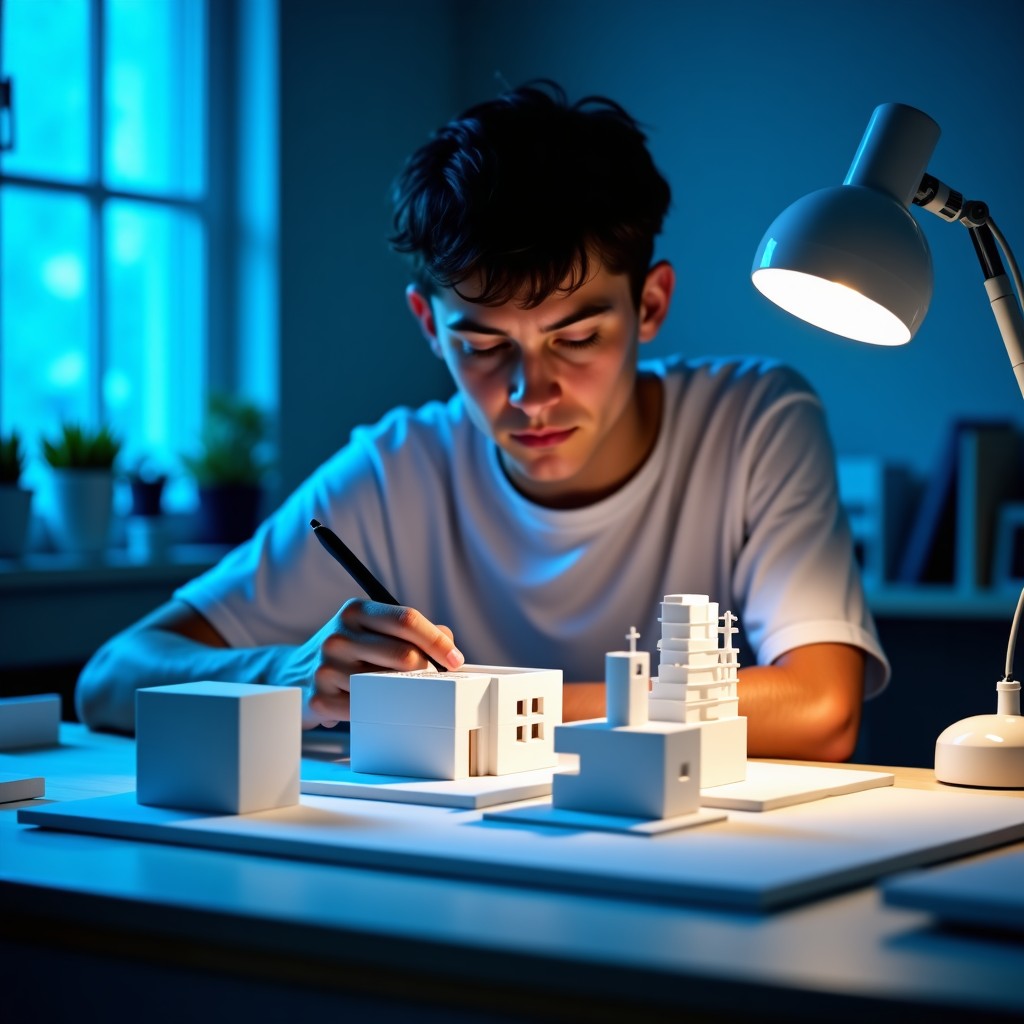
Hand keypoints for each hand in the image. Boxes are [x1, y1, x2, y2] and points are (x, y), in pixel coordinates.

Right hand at [285, 598, 463, 728]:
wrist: (293, 673)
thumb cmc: (348, 651)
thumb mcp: (374, 630)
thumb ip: (412, 630)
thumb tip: (448, 641)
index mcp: (356, 611)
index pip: (406, 620)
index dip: (437, 641)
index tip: (456, 660)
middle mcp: (339, 634)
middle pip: (403, 654)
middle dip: (428, 672)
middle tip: (435, 683)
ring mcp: (326, 666)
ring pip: (387, 685)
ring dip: (403, 694)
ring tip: (400, 695)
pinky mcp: (319, 697)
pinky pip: (365, 709)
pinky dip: (376, 711)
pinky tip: (371, 706)